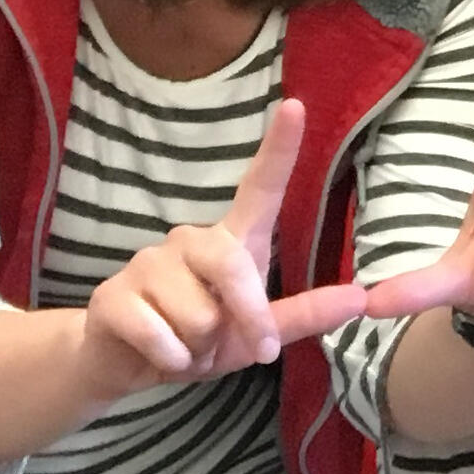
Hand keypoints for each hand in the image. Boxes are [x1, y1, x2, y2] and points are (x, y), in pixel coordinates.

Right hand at [81, 99, 370, 393]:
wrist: (128, 367)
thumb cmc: (200, 341)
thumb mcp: (258, 336)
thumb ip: (305, 316)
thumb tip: (361, 298)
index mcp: (230, 242)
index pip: (259, 189)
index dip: (278, 149)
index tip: (296, 106)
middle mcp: (188, 239)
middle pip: (233, 268)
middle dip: (246, 320)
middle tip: (239, 349)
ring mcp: (147, 262)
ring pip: (197, 315)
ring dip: (198, 347)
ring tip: (185, 344)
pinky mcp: (112, 295)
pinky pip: (160, 336)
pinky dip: (170, 360)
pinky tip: (157, 353)